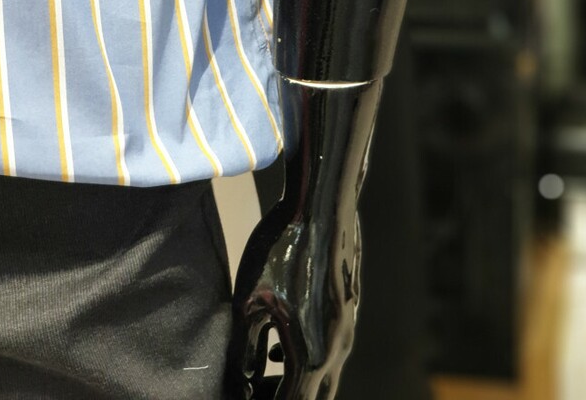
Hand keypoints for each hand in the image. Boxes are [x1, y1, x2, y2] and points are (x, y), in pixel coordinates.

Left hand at [225, 198, 360, 399]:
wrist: (321, 204)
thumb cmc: (280, 250)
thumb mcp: (248, 303)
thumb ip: (242, 350)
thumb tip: (237, 382)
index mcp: (313, 356)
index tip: (241, 398)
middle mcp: (337, 348)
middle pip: (315, 397)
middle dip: (284, 397)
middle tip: (252, 390)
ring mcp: (347, 326)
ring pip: (325, 373)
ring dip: (297, 379)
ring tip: (262, 368)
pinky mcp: (348, 306)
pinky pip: (330, 346)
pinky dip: (307, 355)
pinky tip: (280, 342)